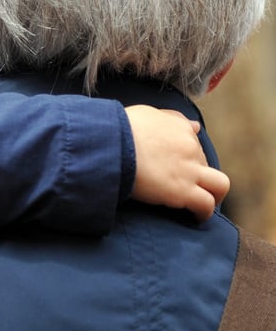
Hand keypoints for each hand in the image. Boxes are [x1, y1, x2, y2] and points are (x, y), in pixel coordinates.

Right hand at [124, 105, 229, 221]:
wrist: (111, 144)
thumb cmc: (120, 128)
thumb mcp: (146, 113)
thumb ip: (172, 118)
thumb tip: (196, 126)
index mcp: (181, 127)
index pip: (194, 141)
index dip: (185, 154)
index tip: (175, 162)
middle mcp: (190, 147)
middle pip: (204, 163)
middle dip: (196, 173)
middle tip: (180, 183)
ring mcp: (190, 170)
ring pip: (219, 185)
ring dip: (214, 194)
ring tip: (203, 204)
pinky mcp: (183, 191)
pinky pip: (206, 204)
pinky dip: (204, 212)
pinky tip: (196, 217)